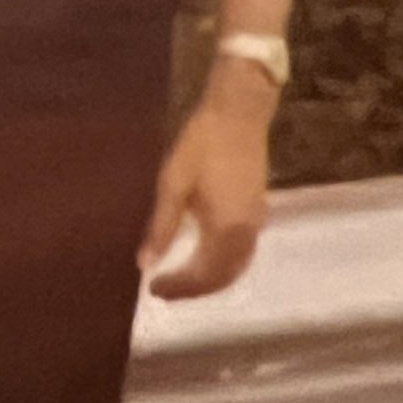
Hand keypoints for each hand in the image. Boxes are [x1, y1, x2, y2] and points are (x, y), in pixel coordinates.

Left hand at [138, 61, 275, 299]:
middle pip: (223, 277)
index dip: (179, 288)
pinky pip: (243, 253)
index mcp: (226, 229)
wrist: (239, 113)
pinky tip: (203, 259)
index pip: (203, 276)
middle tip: (163, 290)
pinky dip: (223, 265)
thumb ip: (161, 227)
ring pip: (236, 267)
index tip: (152, 289)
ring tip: (180, 281)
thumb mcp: (174, 183)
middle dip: (193, 290)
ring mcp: (256, 222)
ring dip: (210, 280)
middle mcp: (246, 233)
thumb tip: (145, 264)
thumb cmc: (202, 144)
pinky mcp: (258, 212)